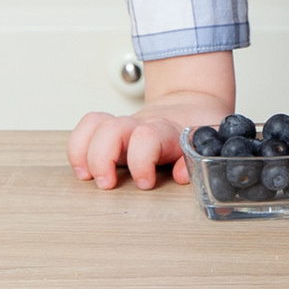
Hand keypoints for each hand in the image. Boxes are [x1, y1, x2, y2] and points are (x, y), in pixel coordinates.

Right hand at [69, 50, 234, 191]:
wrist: (193, 104)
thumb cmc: (200, 127)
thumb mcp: (210, 141)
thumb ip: (198, 157)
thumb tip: (183, 175)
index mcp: (167, 131)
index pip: (147, 136)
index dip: (141, 161)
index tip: (145, 183)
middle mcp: (140, 126)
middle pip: (111, 128)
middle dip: (102, 159)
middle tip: (108, 184)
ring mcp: (124, 127)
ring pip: (94, 124)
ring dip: (83, 152)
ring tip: (88, 177)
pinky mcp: (112, 132)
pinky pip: (87, 128)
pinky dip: (78, 148)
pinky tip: (83, 169)